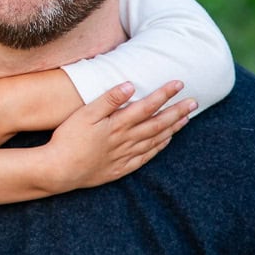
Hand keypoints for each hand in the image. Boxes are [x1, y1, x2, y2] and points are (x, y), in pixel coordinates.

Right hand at [44, 80, 194, 192]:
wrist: (60, 169)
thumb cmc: (69, 138)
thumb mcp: (84, 114)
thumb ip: (108, 100)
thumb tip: (130, 85)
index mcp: (118, 124)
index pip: (147, 106)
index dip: (164, 94)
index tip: (179, 84)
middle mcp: (127, 140)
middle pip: (158, 123)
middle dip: (177, 111)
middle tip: (194, 102)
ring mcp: (126, 155)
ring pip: (156, 140)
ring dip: (173, 128)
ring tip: (186, 119)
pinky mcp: (121, 167)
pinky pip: (147, 156)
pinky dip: (159, 147)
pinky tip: (166, 141)